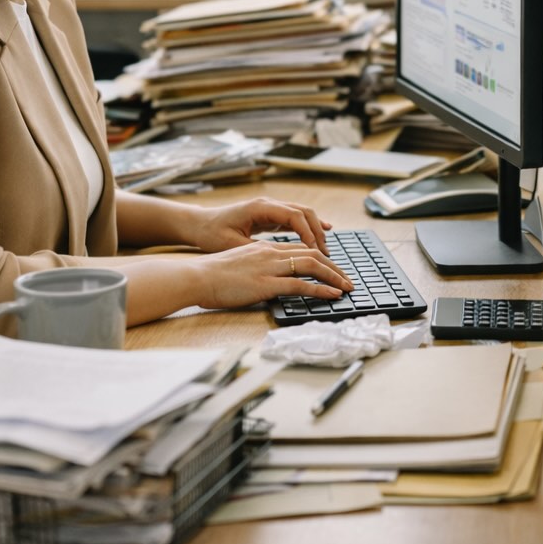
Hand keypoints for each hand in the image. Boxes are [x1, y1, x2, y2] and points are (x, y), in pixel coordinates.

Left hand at [191, 198, 331, 251]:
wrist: (198, 224)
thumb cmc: (211, 234)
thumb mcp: (231, 244)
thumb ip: (256, 249)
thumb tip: (280, 259)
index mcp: (260, 208)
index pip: (295, 216)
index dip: (309, 234)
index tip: (316, 252)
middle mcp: (269, 204)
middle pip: (304, 212)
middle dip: (318, 232)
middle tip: (327, 254)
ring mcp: (270, 209)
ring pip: (302, 215)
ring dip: (315, 231)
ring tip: (325, 251)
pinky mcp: (270, 216)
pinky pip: (295, 219)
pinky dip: (309, 228)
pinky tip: (321, 235)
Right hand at [194, 241, 353, 308]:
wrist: (195, 277)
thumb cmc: (211, 275)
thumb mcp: (239, 266)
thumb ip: (258, 268)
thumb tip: (269, 279)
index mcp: (264, 249)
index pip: (300, 249)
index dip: (320, 258)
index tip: (332, 269)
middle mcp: (271, 254)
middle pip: (312, 254)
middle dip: (334, 267)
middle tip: (347, 279)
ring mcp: (269, 267)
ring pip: (311, 265)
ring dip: (334, 276)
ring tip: (347, 287)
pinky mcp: (266, 283)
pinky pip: (300, 284)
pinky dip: (320, 289)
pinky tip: (332, 294)